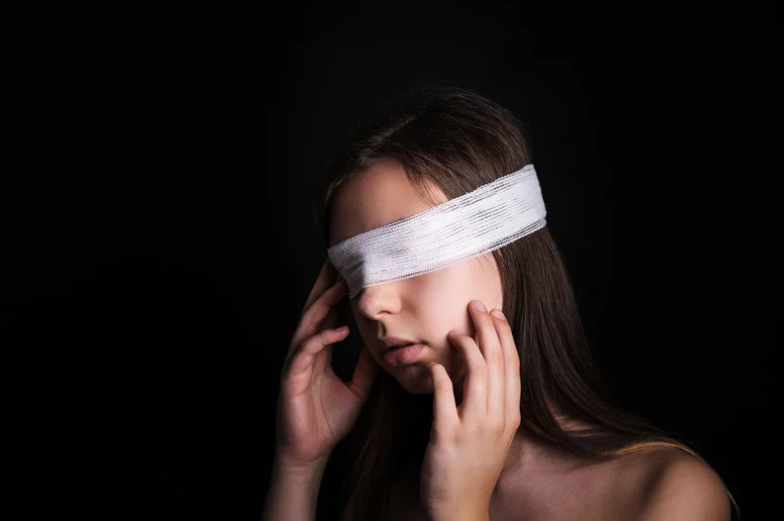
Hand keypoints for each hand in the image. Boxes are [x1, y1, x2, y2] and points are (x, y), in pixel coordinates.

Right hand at [274, 259, 379, 468]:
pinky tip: (339, 329)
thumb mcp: (357, 388)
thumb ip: (366, 366)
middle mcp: (305, 352)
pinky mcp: (291, 377)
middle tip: (338, 261)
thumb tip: (380, 346)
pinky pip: (306, 351)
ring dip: (323, 304)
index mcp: (319, 352)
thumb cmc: (329, 421)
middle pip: (314, 311)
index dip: (336, 292)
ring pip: (309, 325)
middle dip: (325, 285)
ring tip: (339, 286)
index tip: (350, 272)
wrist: (311, 451)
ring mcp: (296, 363)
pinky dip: (322, 338)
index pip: (327, 314)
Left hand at [420, 300, 521, 519]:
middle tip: (475, 305)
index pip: (513, 365)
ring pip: (479, 374)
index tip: (495, 312)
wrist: (461, 509)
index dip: (505, 334)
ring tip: (453, 332)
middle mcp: (498, 418)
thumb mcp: (493, 433)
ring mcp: (475, 428)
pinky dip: (441, 377)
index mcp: (510, 414)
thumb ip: (491, 401)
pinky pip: (445, 399)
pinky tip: (435, 364)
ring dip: (466, 346)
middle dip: (487, 328)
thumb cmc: (474, 467)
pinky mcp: (448, 438)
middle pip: (499, 362)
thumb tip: (485, 366)